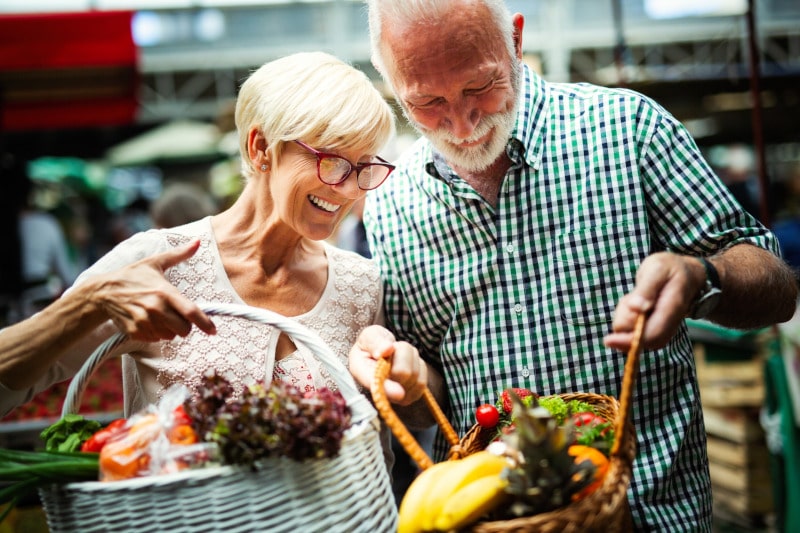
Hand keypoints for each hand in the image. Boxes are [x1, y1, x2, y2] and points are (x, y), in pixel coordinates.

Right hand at [88, 239, 216, 341]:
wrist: (103, 292)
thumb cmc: (133, 276)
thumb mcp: (155, 262)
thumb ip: (179, 254)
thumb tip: (198, 241)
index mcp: (164, 292)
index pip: (191, 312)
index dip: (205, 323)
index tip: (213, 330)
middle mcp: (155, 308)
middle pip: (183, 329)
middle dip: (185, 326)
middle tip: (178, 316)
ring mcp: (144, 322)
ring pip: (170, 336)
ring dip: (170, 330)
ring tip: (161, 316)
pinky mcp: (135, 331)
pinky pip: (155, 339)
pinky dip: (156, 334)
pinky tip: (150, 321)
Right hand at [348, 325, 426, 405]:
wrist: (383, 351)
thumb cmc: (374, 343)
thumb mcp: (370, 335)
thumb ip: (375, 341)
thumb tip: (387, 349)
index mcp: (361, 372)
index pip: (376, 383)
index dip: (388, 389)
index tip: (399, 393)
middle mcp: (377, 390)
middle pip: (403, 372)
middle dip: (402, 353)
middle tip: (392, 349)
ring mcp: (394, 397)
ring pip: (415, 374)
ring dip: (411, 358)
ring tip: (397, 356)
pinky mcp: (409, 396)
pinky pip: (423, 381)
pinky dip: (418, 367)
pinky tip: (406, 364)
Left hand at [604, 252, 701, 350]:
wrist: (686, 273)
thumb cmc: (669, 268)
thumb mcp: (657, 268)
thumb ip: (647, 288)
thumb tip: (636, 307)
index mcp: (672, 308)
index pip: (653, 334)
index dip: (631, 341)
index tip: (609, 340)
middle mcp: (670, 323)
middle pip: (641, 341)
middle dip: (624, 325)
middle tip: (628, 299)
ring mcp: (663, 328)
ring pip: (634, 336)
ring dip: (624, 318)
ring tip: (634, 296)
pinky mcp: (655, 328)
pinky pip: (634, 331)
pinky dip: (626, 318)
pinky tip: (633, 303)